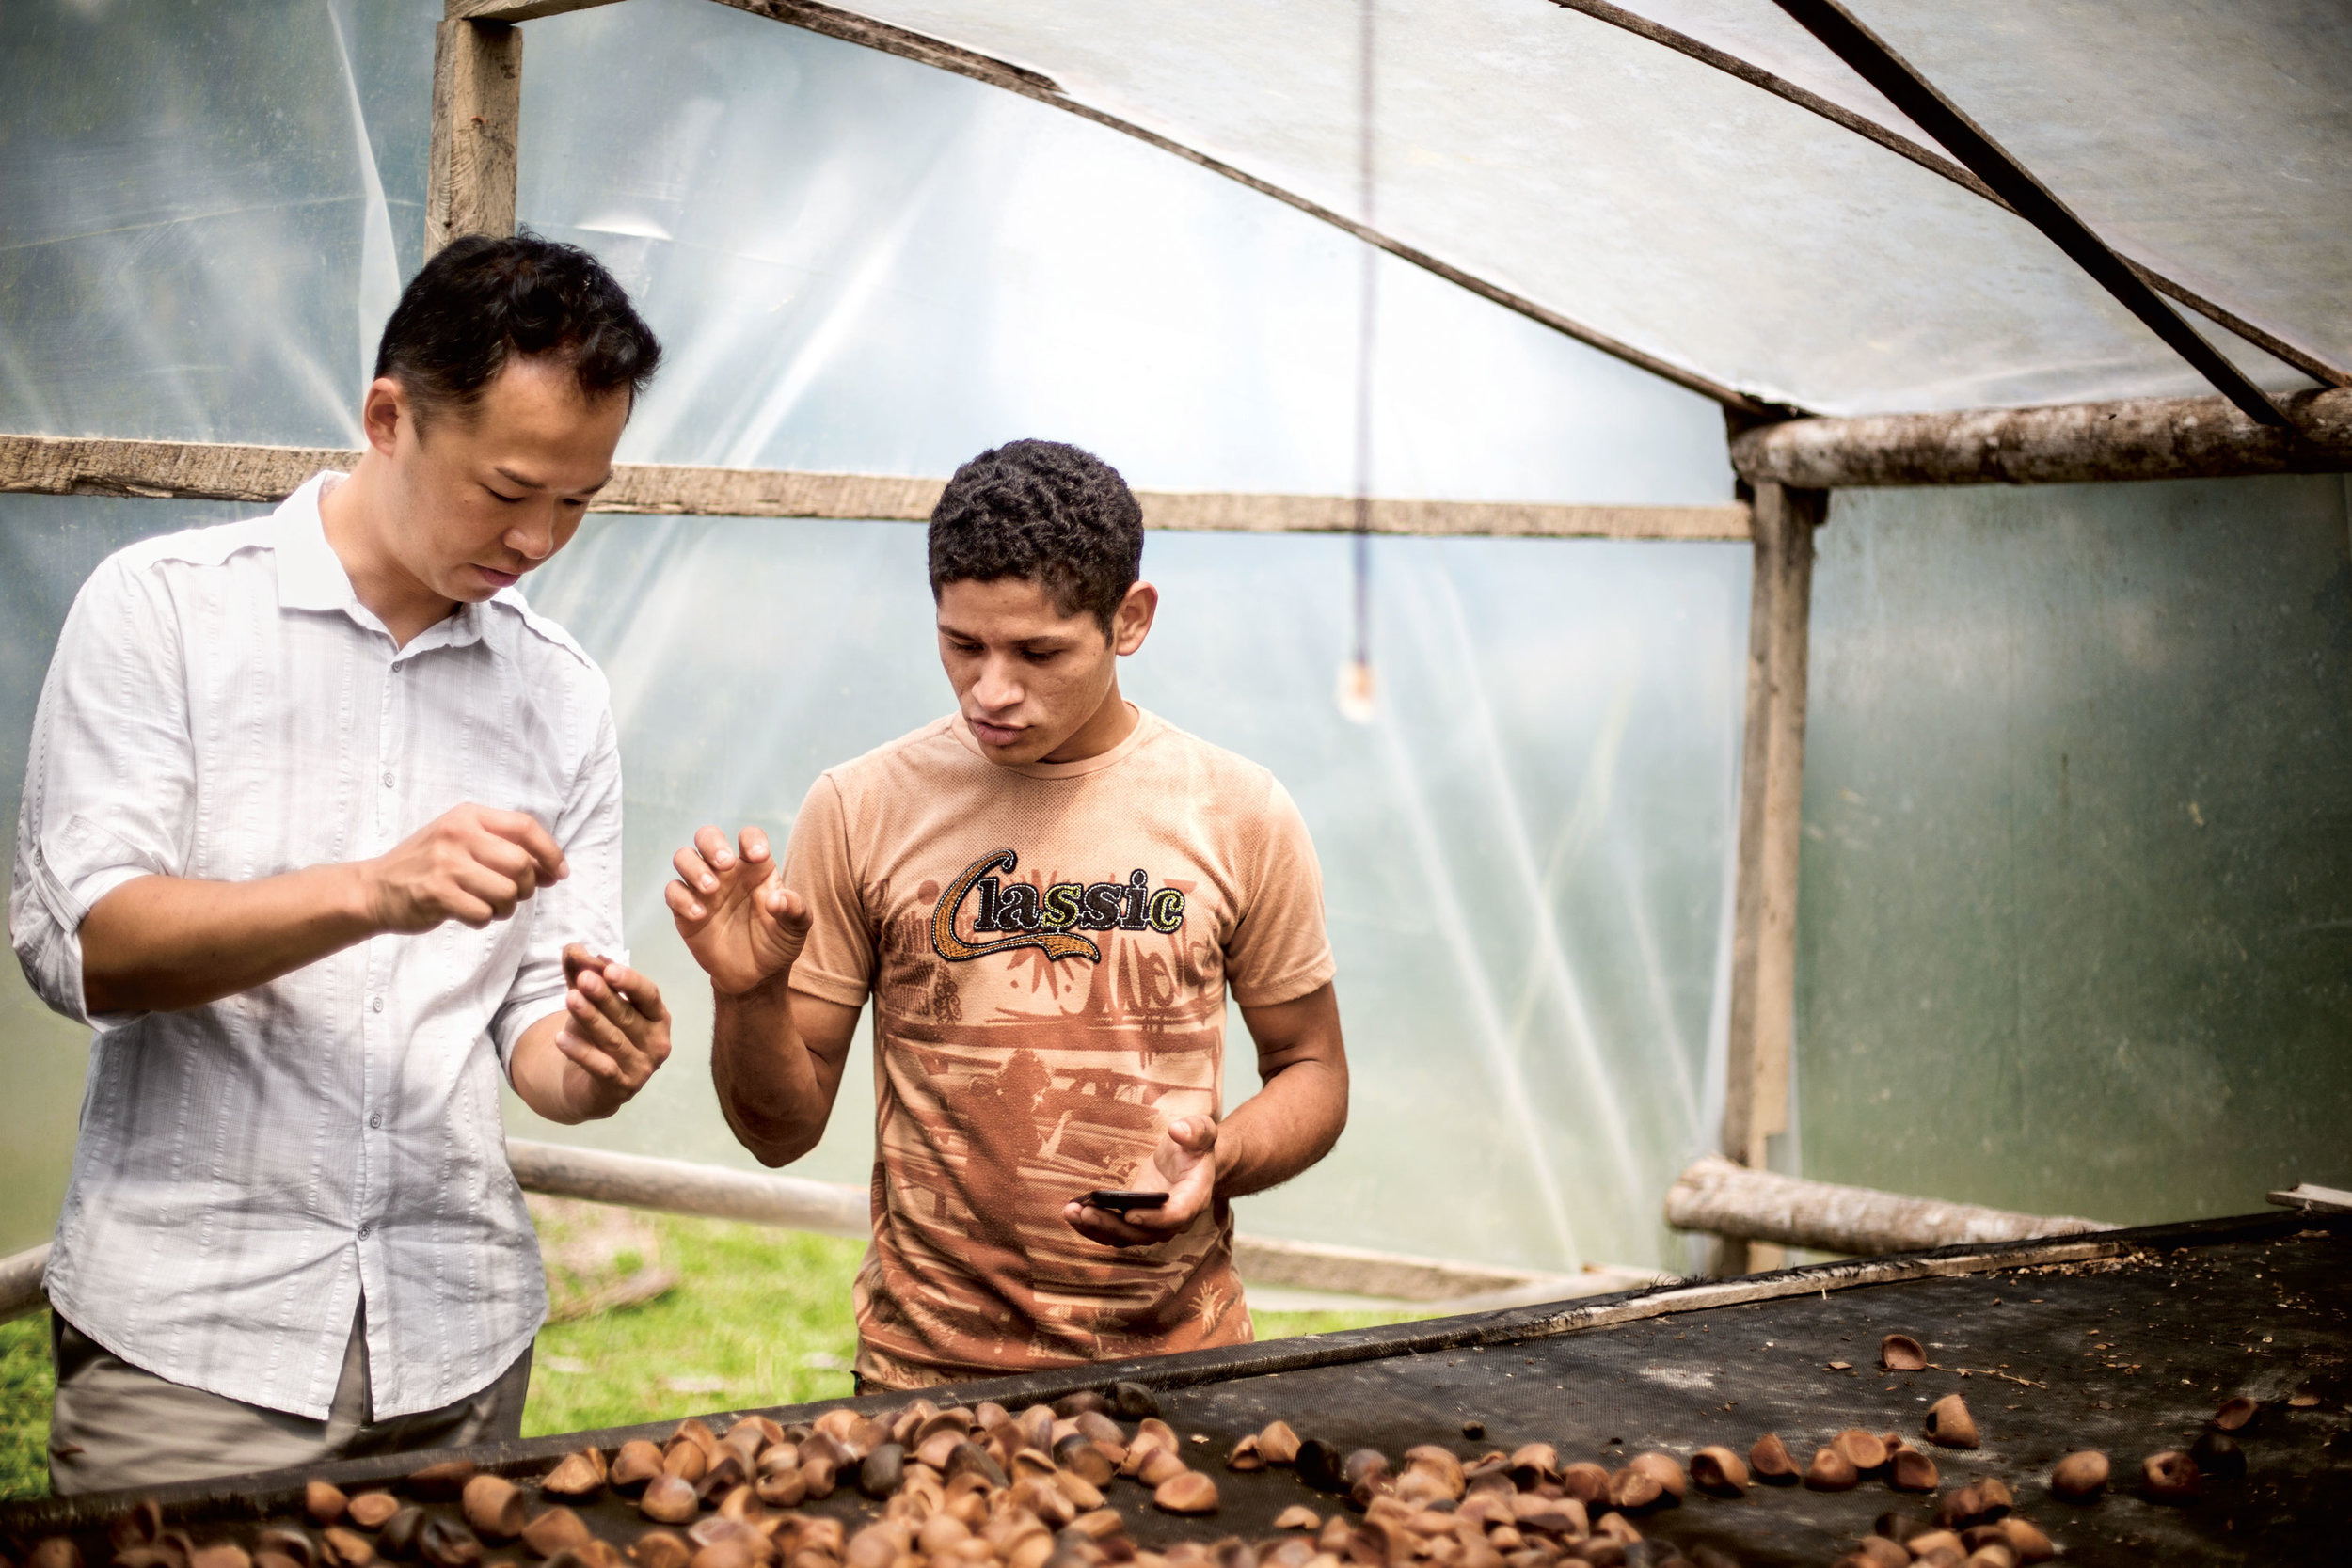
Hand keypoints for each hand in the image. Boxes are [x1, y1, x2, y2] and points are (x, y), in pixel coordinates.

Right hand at [359, 804, 566, 931]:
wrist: (374, 888)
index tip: (559, 873)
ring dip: (505, 908)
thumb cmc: (427, 865)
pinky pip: (483, 914)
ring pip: (506, 893)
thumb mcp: (462, 842)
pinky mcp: (436, 893)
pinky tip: (468, 914)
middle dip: (526, 887)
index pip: (525, 827)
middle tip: (513, 896)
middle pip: (520, 865)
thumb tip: (553, 871)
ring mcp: (445, 864)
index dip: (550, 852)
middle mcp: (457, 834)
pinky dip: (483, 921)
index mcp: (468, 816)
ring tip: (488, 906)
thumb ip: (505, 850)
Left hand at [553, 944, 671, 1111]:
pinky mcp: (622, 1089)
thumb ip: (583, 975)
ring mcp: (642, 1068)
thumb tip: (573, 949)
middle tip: (583, 978)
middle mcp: (657, 1043)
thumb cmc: (599, 1037)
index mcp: (657, 1017)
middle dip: (605, 996)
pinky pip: (601, 1068)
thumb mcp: (591, 1003)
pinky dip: (581, 1053)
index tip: (607, 967)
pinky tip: (561, 1039)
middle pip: (628, 1015)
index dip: (630, 981)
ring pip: (614, 1040)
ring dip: (592, 1019)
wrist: (591, 1086)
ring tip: (570, 999)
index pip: (649, 995)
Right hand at [666, 825, 810, 994]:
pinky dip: (682, 898)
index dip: (751, 839)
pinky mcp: (685, 910)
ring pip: (684, 857)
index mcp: (755, 868)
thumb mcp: (796, 928)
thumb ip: (795, 910)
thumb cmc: (777, 943)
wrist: (755, 976)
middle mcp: (727, 872)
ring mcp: (703, 888)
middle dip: (713, 843)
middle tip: (725, 864)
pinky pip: (673, 891)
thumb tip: (777, 898)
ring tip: (712, 889)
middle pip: (707, 836)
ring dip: (695, 867)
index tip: (758, 857)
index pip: (749, 837)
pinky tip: (699, 915)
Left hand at [1064, 1115, 1218, 1246]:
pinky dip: (1091, 1225)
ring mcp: (1153, 1224)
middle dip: (1112, 1225)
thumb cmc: (1195, 1145)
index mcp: (1194, 1197)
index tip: (1130, 1214)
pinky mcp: (1134, 1221)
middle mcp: (1174, 1220)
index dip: (1154, 1219)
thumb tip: (1178, 1130)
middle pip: (1143, 1234)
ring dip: (1095, 1227)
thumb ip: (1196, 1129)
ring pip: (1124, 1237)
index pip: (1176, 1215)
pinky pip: (1113, 1232)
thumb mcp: (1203, 1130)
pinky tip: (1071, 1211)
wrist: (1191, 1162)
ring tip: (1070, 1211)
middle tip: (1086, 1211)